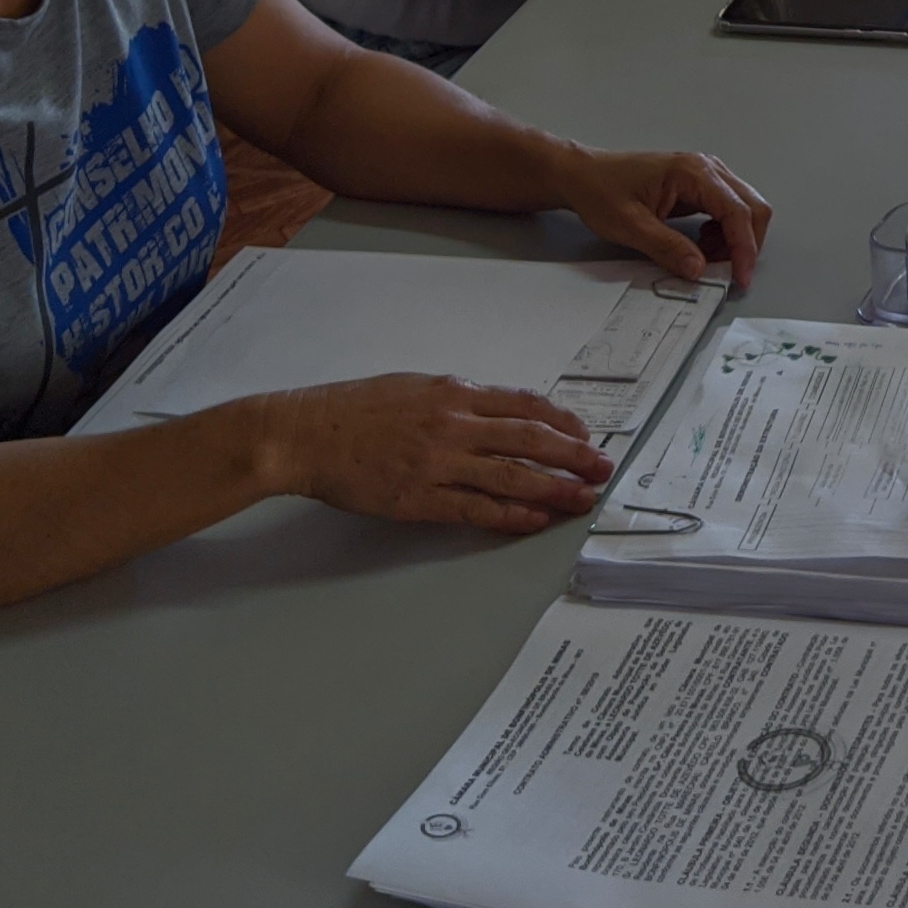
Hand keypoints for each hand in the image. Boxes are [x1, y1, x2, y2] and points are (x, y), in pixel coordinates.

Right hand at [255, 371, 612, 534]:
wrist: (305, 434)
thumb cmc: (352, 410)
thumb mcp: (412, 387)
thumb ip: (454, 400)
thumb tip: (493, 412)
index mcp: (453, 393)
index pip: (524, 405)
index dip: (562, 421)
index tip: (584, 434)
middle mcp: (454, 424)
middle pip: (531, 439)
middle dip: (574, 455)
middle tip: (602, 468)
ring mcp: (439, 463)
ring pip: (512, 476)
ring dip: (554, 489)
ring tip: (582, 499)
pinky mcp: (420, 498)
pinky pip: (476, 508)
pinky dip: (511, 515)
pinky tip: (534, 521)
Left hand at [557, 143, 771, 284]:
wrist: (583, 175)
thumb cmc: (601, 192)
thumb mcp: (630, 226)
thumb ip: (667, 248)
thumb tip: (699, 270)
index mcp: (693, 173)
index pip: (737, 211)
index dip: (744, 247)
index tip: (740, 277)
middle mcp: (707, 169)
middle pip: (751, 206)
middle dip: (747, 243)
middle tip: (729, 273)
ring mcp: (705, 175)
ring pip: (743, 208)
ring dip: (735, 239)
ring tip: (706, 258)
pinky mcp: (699, 186)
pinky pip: (727, 210)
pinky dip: (724, 233)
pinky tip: (700, 245)